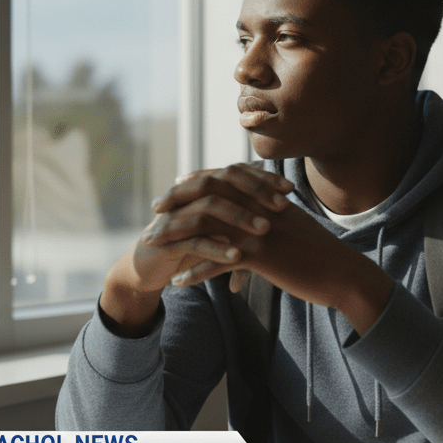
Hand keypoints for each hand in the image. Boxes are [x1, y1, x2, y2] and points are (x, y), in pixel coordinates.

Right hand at [100, 164, 294, 333]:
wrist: (150, 268)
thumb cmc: (191, 246)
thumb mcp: (220, 230)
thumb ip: (244, 217)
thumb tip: (280, 208)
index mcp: (201, 191)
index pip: (235, 174)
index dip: (263, 180)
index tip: (291, 190)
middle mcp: (188, 197)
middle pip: (223, 183)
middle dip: (255, 193)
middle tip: (283, 206)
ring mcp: (175, 217)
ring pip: (209, 209)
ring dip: (239, 217)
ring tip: (265, 230)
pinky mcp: (165, 242)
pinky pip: (193, 242)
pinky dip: (217, 248)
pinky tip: (238, 256)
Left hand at [161, 195, 395, 334]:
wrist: (344, 273)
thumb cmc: (323, 253)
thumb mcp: (298, 225)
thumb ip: (278, 214)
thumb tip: (265, 212)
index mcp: (269, 198)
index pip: (226, 180)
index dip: (199, 180)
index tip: (178, 185)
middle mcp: (261, 208)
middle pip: (209, 197)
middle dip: (178, 202)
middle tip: (155, 210)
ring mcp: (259, 230)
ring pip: (206, 228)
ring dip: (176, 236)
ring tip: (154, 245)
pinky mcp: (261, 256)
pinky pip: (218, 262)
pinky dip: (195, 271)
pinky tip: (178, 282)